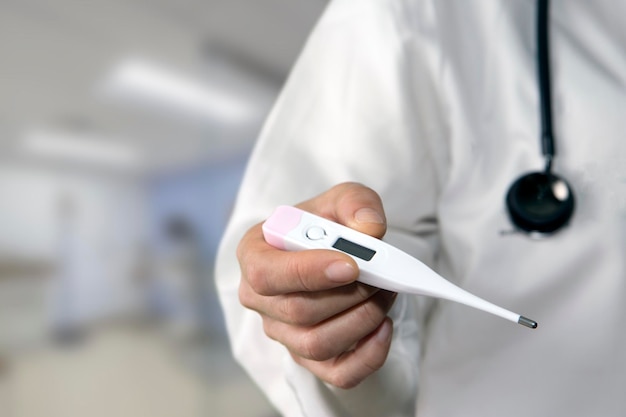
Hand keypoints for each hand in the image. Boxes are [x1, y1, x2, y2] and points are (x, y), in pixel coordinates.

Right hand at [237, 182, 395, 388]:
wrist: (333, 253)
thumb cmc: (327, 226)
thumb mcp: (342, 200)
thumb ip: (355, 203)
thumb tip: (369, 229)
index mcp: (255, 255)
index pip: (265, 274)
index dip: (306, 273)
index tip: (350, 266)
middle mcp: (260, 299)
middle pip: (297, 311)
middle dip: (348, 295)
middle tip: (382, 276)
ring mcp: (282, 333)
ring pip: (317, 344)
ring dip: (361, 319)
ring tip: (386, 293)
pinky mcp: (308, 357)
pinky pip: (336, 374)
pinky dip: (367, 356)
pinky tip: (384, 327)